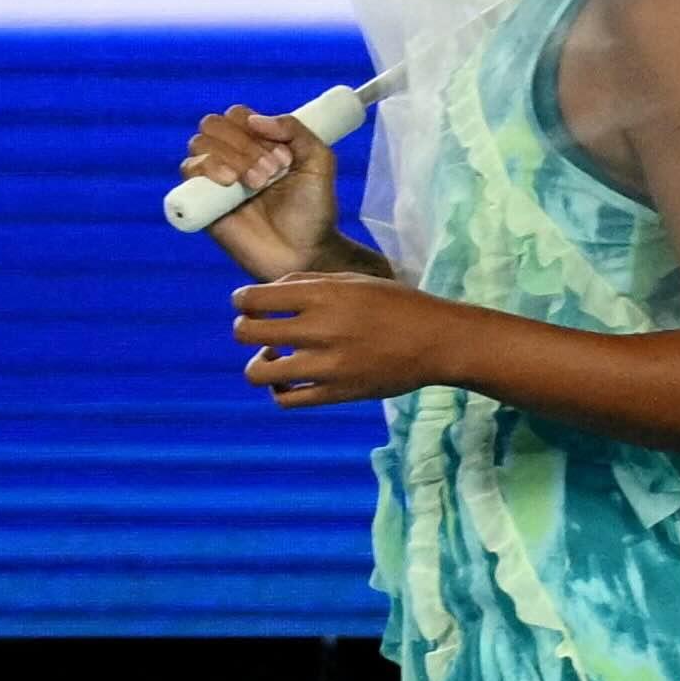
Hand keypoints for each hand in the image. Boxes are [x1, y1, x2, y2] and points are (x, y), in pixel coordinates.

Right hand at [182, 103, 344, 272]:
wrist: (306, 252)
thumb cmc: (313, 209)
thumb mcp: (318, 161)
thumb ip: (294, 129)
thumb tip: (254, 119)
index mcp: (256, 143)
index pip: (236, 115)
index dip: (255, 126)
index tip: (284, 156)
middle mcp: (232, 158)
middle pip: (212, 125)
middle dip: (243, 143)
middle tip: (272, 172)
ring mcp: (215, 181)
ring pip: (199, 144)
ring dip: (231, 156)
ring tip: (259, 183)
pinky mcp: (203, 204)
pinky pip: (187, 173)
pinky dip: (206, 168)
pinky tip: (230, 182)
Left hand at [233, 272, 479, 410]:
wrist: (437, 342)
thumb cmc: (397, 305)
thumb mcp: (355, 280)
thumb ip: (309, 282)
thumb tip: (268, 292)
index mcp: (322, 296)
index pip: (254, 299)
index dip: (241, 301)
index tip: (247, 304)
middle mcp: (319, 329)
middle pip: (246, 332)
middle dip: (243, 328)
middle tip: (255, 328)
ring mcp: (326, 366)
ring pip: (258, 372)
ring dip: (257, 364)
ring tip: (274, 357)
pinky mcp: (336, 394)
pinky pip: (286, 400)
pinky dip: (279, 390)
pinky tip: (289, 380)